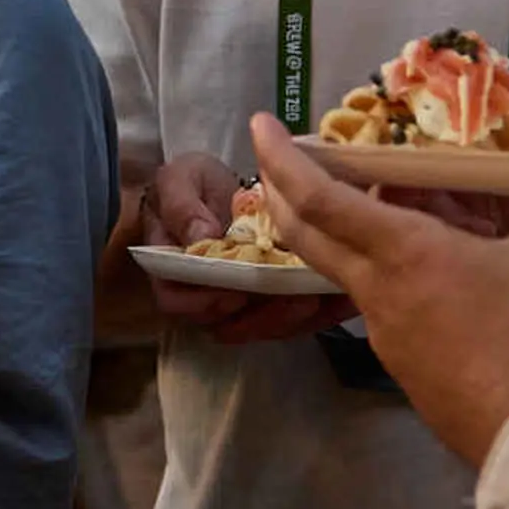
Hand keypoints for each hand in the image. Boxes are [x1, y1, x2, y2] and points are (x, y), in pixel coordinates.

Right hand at [128, 151, 349, 346]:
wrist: (219, 188)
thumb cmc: (192, 184)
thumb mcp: (180, 180)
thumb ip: (182, 206)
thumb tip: (201, 235)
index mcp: (172, 271)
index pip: (177, 301)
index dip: (205, 302)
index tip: (235, 292)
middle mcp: (204, 295)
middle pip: (227, 324)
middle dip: (263, 317)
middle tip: (295, 300)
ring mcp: (240, 302)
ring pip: (263, 327)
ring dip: (292, 318)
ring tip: (317, 297)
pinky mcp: (272, 300)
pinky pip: (293, 319)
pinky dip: (317, 313)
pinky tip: (336, 298)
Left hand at [250, 117, 508, 467]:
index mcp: (402, 252)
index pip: (318, 197)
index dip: (282, 158)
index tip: (260, 125)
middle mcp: (376, 289)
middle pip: (305, 233)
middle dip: (281, 189)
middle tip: (278, 156)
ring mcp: (382, 330)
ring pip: (337, 268)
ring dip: (328, 230)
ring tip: (354, 200)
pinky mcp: (398, 361)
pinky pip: (369, 301)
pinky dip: (368, 268)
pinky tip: (408, 265)